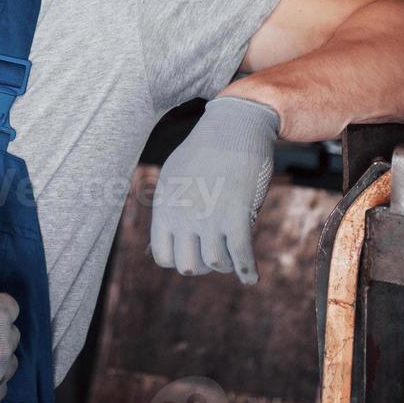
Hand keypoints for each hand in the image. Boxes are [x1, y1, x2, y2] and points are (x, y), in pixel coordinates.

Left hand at [149, 95, 278, 282]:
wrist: (235, 125)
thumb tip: (151, 254)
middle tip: (217, 253)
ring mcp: (208, 215)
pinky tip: (252, 277)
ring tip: (234, 255)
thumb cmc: (206, 153)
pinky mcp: (236, 214)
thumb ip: (165, 216)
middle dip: (204, 265)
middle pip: (188, 266)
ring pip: (215, 263)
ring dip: (227, 263)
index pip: (161, 257)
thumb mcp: (173, 180)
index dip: (180, 258)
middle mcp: (182, 214)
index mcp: (164, 206)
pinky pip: (240, 256)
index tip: (194, 250)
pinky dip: (247, 271)